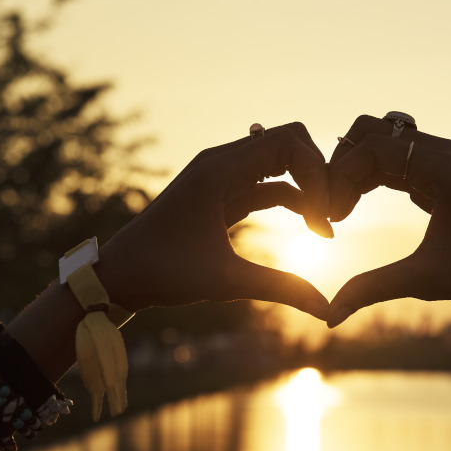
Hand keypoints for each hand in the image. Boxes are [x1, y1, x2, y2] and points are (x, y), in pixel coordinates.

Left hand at [95, 122, 331, 319]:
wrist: (119, 275)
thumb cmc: (162, 272)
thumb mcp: (225, 281)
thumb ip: (280, 288)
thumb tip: (326, 309)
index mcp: (219, 169)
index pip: (288, 141)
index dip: (317, 171)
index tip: (324, 215)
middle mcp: (221, 163)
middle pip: (288, 144)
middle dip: (317, 175)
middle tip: (331, 216)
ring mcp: (221, 177)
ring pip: (279, 164)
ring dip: (306, 189)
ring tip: (324, 228)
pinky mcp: (221, 194)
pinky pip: (267, 185)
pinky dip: (292, 199)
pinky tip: (310, 226)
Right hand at [326, 115, 450, 327]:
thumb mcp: (425, 280)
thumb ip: (372, 290)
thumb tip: (329, 318)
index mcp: (446, 168)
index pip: (375, 148)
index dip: (341, 177)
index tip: (330, 217)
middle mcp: (446, 153)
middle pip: (374, 131)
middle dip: (343, 165)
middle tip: (329, 207)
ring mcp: (446, 159)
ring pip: (383, 141)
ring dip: (355, 169)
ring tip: (339, 209)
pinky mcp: (443, 173)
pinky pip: (396, 159)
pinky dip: (371, 176)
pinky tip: (355, 205)